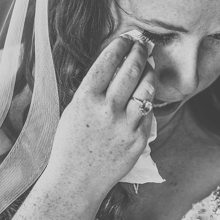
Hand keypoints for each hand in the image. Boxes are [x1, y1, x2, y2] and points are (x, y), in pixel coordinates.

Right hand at [45, 31, 155, 198]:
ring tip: (149, 65)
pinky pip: (148, 113)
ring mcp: (124, 125)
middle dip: (139, 52)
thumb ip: (91, 90)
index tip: (127, 38)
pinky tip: (145, 94)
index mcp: (85, 99)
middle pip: (130, 70)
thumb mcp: (71, 111)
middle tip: (143, 44)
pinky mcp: (138, 140)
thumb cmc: (69, 146)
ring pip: (145, 89)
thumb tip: (111, 66)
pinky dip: (147, 101)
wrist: (75, 181)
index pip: (107, 62)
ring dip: (149, 72)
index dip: (120, 46)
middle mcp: (106, 109)